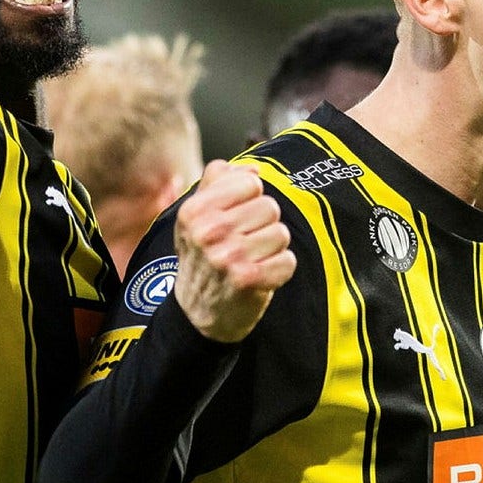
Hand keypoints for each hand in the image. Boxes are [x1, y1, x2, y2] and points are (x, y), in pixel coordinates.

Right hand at [173, 160, 294, 342]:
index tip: (237, 219)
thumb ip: (218, 183)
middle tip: (245, 244)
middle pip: (270, 207)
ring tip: (252, 260)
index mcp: (194, 210)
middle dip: (263, 225)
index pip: (251, 183)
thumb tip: (253, 169)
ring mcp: (228, 257)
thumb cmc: (202, 258)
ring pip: (281, 233)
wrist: (196, 313)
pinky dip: (280, 269)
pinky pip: (288, 261)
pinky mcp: (248, 280)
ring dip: (272, 249)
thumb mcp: (196, 217)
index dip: (250, 200)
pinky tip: (261, 276)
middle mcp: (208, 232)